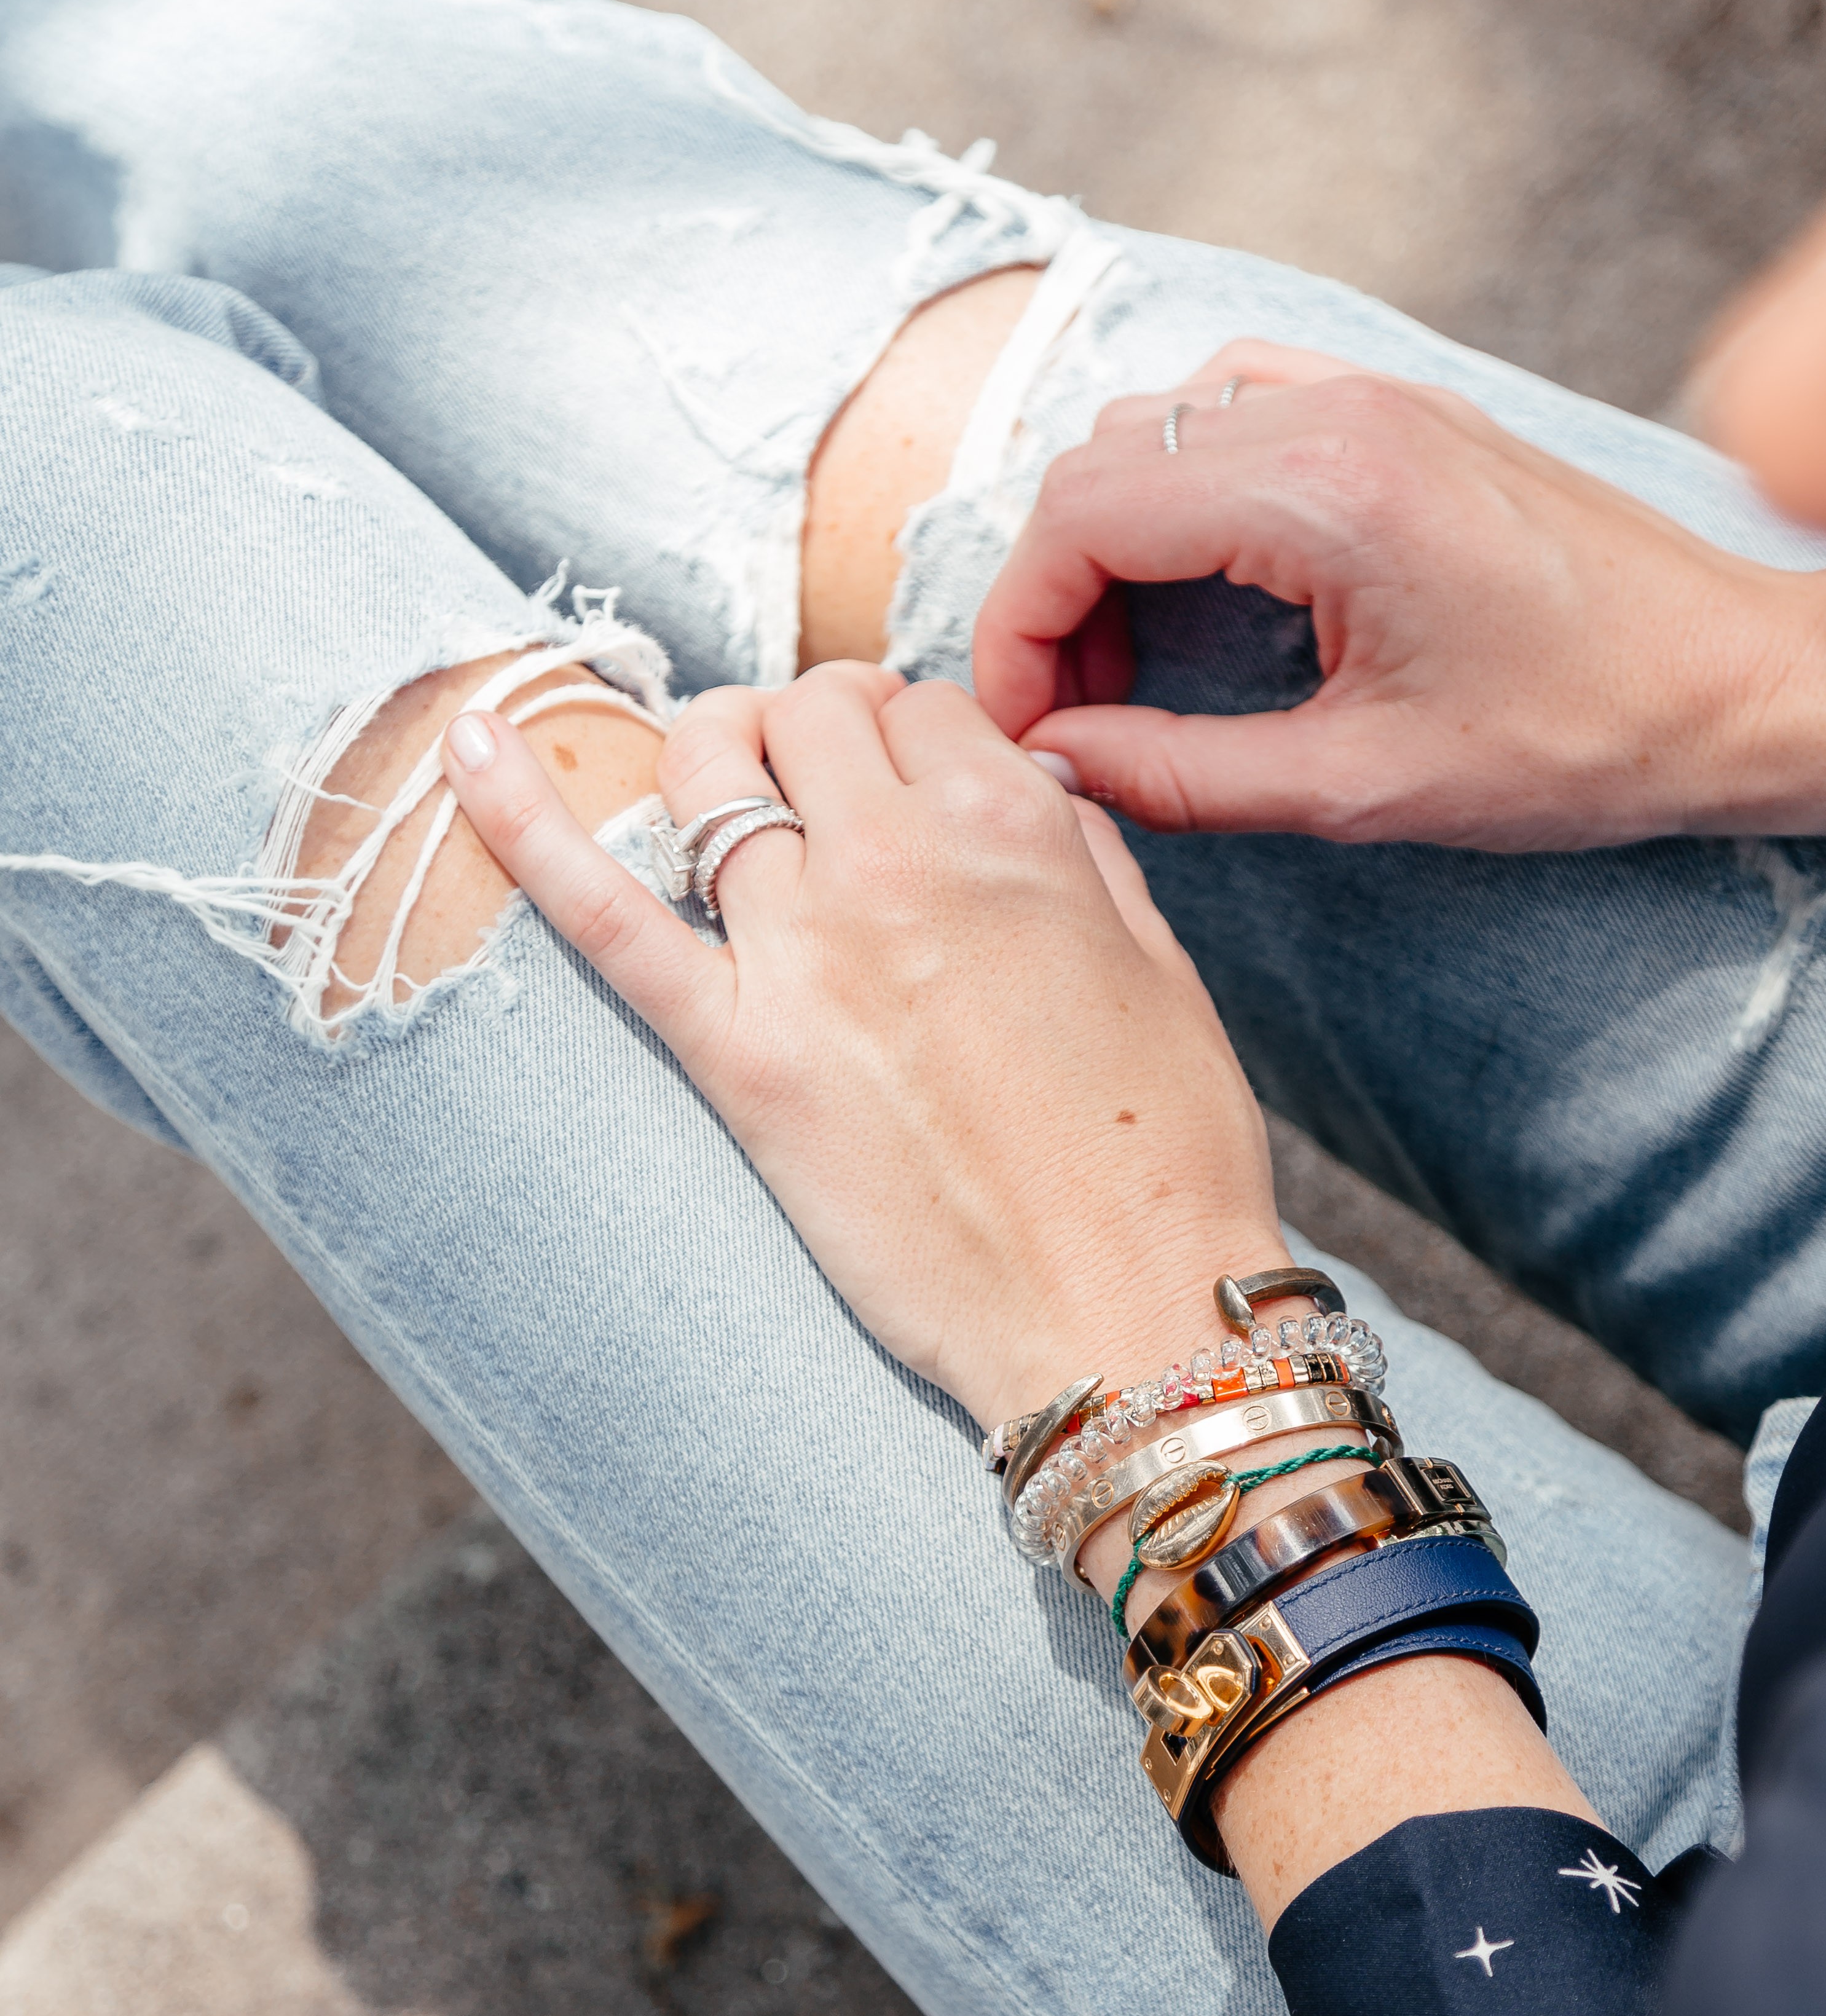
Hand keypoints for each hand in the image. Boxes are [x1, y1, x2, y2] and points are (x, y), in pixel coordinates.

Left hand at [439, 665, 1290, 1430]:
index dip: (913, 734)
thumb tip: (1024, 789)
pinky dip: (523, 819)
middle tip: (825, 783)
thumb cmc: (1166, 1157)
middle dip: (814, 725)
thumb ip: (1084, 856)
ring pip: (711, 771)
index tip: (916, 782)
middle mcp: (898, 863)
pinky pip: (606, 914)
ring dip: (714, 753)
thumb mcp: (1159, 970)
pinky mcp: (738, 1055)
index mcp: (1015, 831)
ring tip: (722, 778)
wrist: (1123, 1312)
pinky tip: (470, 745)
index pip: (921, 703)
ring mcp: (805, 954)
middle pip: (808, 710)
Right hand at [971, 341, 1825, 849]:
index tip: (1025, 726)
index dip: (1018, 625)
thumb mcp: (1366, 787)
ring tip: (1136, 664)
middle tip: (1076, 712)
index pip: (1081, 511)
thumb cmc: (1588, 738)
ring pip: (1158, 425)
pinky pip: (1235, 408)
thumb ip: (1187, 775)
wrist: (1743, 684)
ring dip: (1114, 538)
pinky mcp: (1403, 409)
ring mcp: (1374, 392)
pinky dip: (1184, 492)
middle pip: (1102, 459)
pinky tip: (1210, 591)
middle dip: (1054, 590)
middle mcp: (1338, 408)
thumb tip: (1060, 763)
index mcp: (1324, 489)